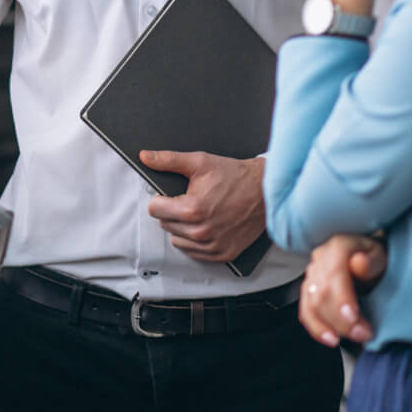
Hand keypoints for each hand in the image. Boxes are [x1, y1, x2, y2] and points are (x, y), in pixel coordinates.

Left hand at [141, 150, 265, 262]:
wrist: (265, 191)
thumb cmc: (235, 176)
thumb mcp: (200, 162)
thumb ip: (168, 160)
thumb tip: (145, 157)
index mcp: (192, 210)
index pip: (154, 210)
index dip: (160, 199)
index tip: (171, 195)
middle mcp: (201, 232)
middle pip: (165, 224)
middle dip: (172, 212)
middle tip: (190, 200)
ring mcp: (213, 246)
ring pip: (177, 240)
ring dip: (182, 228)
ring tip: (199, 213)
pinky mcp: (223, 254)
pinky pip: (194, 252)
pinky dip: (195, 241)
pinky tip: (207, 225)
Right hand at [298, 233, 387, 346]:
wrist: (370, 259)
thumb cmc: (377, 258)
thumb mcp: (382, 256)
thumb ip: (372, 261)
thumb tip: (359, 263)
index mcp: (338, 246)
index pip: (333, 273)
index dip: (341, 297)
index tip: (354, 317)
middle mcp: (320, 258)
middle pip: (321, 293)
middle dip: (341, 319)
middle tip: (364, 333)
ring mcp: (312, 274)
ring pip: (311, 304)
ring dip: (331, 326)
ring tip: (355, 337)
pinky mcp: (309, 291)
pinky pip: (306, 312)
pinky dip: (317, 328)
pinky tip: (331, 339)